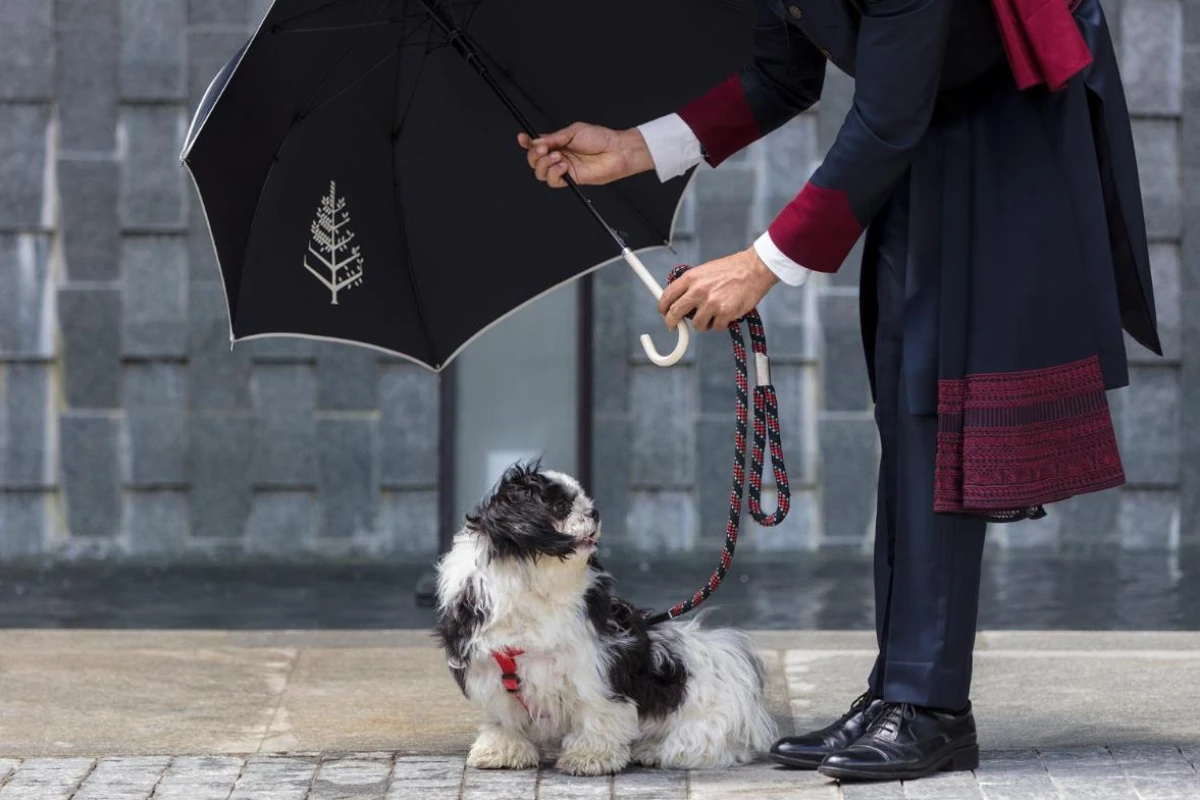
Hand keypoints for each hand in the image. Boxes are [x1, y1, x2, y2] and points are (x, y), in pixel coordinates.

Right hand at [518, 123, 653, 187]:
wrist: (616, 151)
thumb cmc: (600, 138)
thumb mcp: (574, 131)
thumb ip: (554, 138)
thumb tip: (536, 141)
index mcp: (557, 142)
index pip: (536, 144)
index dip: (526, 143)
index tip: (522, 138)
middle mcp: (558, 156)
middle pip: (534, 160)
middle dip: (534, 155)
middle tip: (544, 149)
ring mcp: (564, 168)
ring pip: (541, 173)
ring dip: (545, 164)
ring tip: (558, 157)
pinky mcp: (571, 179)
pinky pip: (553, 181)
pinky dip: (554, 173)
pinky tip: (563, 166)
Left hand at [658, 249, 779, 331]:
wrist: (754, 268)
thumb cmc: (732, 269)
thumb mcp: (706, 270)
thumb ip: (692, 284)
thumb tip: (681, 300)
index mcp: (691, 278)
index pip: (667, 296)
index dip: (662, 308)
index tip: (663, 313)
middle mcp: (698, 290)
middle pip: (675, 313)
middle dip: (672, 323)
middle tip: (675, 327)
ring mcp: (711, 303)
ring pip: (697, 325)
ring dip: (703, 324)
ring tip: (713, 315)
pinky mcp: (724, 313)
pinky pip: (716, 327)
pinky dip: (720, 324)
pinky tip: (726, 314)